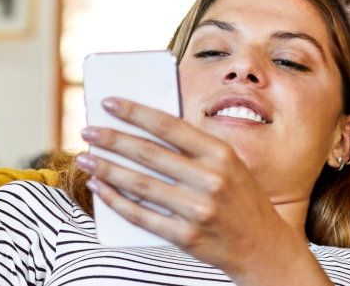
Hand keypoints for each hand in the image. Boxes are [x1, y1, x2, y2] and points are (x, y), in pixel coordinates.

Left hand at [75, 97, 328, 285]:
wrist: (264, 248)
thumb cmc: (238, 198)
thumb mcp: (228, 165)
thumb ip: (192, 148)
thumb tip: (141, 129)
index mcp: (221, 154)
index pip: (170, 126)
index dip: (136, 112)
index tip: (108, 102)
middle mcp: (211, 180)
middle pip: (148, 154)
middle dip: (112, 139)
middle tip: (87, 130)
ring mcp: (198, 210)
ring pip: (139, 184)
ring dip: (106, 169)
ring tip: (84, 158)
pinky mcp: (186, 236)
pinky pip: (141, 215)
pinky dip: (115, 200)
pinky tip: (99, 187)